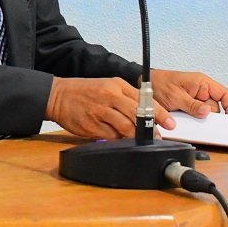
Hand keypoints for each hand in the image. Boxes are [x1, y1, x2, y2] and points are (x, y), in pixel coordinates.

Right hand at [46, 77, 174, 139]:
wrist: (57, 95)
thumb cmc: (84, 92)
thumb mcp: (107, 86)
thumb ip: (126, 99)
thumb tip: (146, 117)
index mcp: (116, 85)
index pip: (145, 100)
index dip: (159, 114)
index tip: (170, 124)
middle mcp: (109, 96)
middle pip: (137, 114)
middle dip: (151, 128)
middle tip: (159, 137)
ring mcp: (100, 111)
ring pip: (126, 127)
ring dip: (136, 136)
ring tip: (141, 141)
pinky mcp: (91, 125)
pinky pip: (111, 137)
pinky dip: (118, 140)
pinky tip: (121, 140)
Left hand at [150, 69, 227, 120]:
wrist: (146, 84)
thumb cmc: (160, 84)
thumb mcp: (176, 96)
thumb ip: (192, 105)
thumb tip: (207, 112)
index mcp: (202, 83)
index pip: (223, 93)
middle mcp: (200, 90)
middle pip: (214, 107)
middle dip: (208, 115)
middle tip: (198, 119)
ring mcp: (195, 98)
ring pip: (204, 112)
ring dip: (197, 117)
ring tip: (185, 115)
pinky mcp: (188, 105)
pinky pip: (195, 114)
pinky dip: (191, 118)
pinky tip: (183, 118)